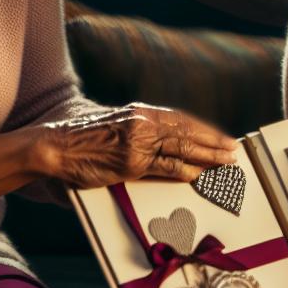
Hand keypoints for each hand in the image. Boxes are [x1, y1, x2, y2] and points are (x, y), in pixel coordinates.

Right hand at [36, 104, 235, 188]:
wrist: (55, 146)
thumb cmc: (81, 139)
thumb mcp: (114, 125)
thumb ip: (138, 131)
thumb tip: (161, 142)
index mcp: (140, 113)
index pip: (181, 119)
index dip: (203, 129)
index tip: (219, 135)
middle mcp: (143, 124)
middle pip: (188, 132)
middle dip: (213, 141)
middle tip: (233, 148)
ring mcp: (138, 143)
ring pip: (183, 148)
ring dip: (208, 156)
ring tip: (227, 161)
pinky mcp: (132, 163)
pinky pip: (166, 167)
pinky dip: (186, 171)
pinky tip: (200, 175)